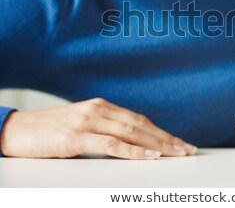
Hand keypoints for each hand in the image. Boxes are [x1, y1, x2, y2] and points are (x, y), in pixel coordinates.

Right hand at [0, 98, 196, 158]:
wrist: (17, 130)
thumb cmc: (50, 132)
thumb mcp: (82, 127)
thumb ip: (105, 130)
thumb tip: (131, 144)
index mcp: (103, 107)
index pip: (140, 120)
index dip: (162, 132)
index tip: (180, 143)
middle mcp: (100, 109)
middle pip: (142, 125)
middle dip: (167, 138)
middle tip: (187, 149)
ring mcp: (89, 120)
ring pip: (132, 132)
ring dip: (158, 144)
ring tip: (177, 153)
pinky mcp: (77, 135)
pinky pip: (112, 143)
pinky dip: (133, 151)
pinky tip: (149, 156)